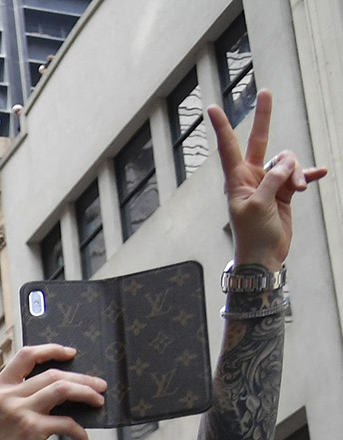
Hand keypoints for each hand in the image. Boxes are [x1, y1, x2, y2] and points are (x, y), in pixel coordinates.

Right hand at [0, 344, 98, 439]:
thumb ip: (22, 398)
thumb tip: (64, 386)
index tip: (71, 353)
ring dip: (87, 394)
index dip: (51, 350)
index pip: (25, 356)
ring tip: (99, 402)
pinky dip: (80, 433)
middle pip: (52, 374)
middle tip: (100, 386)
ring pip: (62, 389)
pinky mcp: (31, 429)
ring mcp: (17, 412)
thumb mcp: (4, 417)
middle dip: (82, 379)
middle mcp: (5, 396)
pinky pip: (66, 423)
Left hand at [212, 89, 324, 271]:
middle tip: (266, 91)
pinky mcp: (284, 192)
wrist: (264, 256)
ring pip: (287, 161)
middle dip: (264, 117)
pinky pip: (299, 176)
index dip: (222, 127)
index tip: (211, 107)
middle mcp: (252, 177)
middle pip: (260, 141)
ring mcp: (269, 183)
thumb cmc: (253, 235)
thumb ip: (272, 180)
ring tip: (299, 190)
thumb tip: (286, 163)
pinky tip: (321, 173)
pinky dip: (309, 175)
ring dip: (296, 172)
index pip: (228, 148)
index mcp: (237, 180)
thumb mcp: (260, 206)